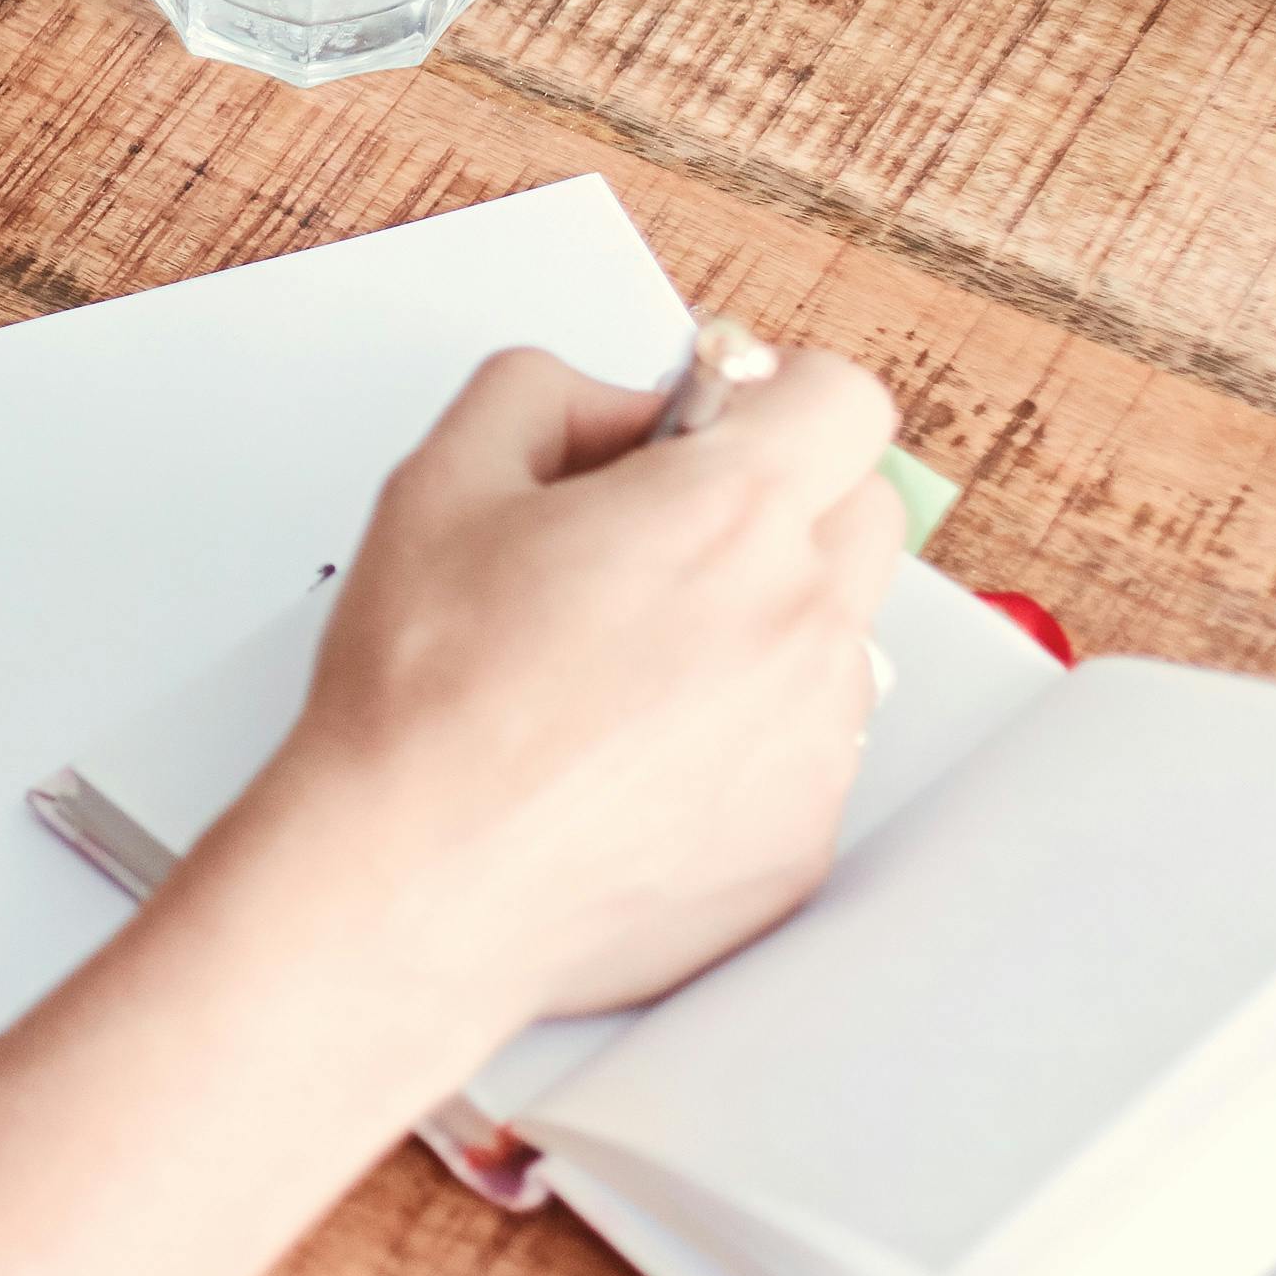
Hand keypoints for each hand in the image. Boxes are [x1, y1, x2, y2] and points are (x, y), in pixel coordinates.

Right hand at [213, 344, 903, 1043]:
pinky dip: (741, 742)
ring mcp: (814, 740)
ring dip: (763, 630)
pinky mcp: (802, 838)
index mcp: (723, 513)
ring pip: (836, 640)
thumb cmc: (420, 702)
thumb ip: (546, 391)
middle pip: (863, 513)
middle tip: (667, 544)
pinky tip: (631, 759)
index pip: (845, 401)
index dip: (781, 396)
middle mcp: (798, 622)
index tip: (730, 424)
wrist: (411, 883)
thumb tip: (620, 409)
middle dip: (782, 507)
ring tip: (629, 673)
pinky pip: (806, 752)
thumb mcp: (438, 479)